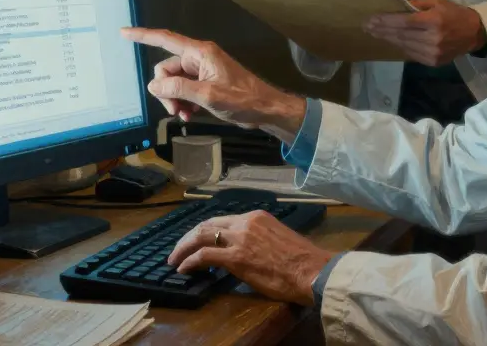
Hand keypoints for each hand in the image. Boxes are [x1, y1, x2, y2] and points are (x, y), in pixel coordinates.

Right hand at [121, 28, 307, 141]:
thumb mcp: (208, 95)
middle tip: (175, 109)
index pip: (165, 39)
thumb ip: (179, 89)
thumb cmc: (243, 99)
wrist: (265, 109)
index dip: (143, 35)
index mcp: (200, 53)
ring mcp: (202, 71)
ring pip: (173, 82)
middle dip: (165, 90)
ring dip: (174, 99)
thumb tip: (155, 85)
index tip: (124, 33)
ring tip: (185, 115)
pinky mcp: (206, 83)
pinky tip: (190, 115)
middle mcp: (199, 58)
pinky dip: (183, 102)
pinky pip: (184, 90)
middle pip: (166, 69)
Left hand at [168, 211, 335, 305]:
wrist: (312, 270)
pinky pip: (204, 256)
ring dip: (183, 247)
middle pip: (207, 225)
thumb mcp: (277, 237)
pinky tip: (184, 268)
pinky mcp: (236, 258)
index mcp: (256, 217)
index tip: (196, 241)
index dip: (205, 231)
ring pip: (201, 236)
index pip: (222, 221)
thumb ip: (258, 238)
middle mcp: (245, 222)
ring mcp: (239, 239)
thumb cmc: (301, 260)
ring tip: (174, 259)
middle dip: (188, 237)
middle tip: (177, 249)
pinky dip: (190, 261)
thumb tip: (246, 249)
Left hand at [364, 0, 486, 65]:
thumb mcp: (436, 1)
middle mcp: (433, 38)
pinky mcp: (433, 62)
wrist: (475, 33)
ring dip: (388, 39)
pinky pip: (411, 54)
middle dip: (382, 30)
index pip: (404, 22)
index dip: (386, 21)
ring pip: (404, 46)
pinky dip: (399, 47)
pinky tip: (390, 41)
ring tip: (374, 33)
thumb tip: (395, 5)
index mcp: (434, 20)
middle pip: (401, 35)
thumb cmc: (454, 13)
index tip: (371, 19)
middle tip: (367, 27)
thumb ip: (415, 3)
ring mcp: (433, 52)